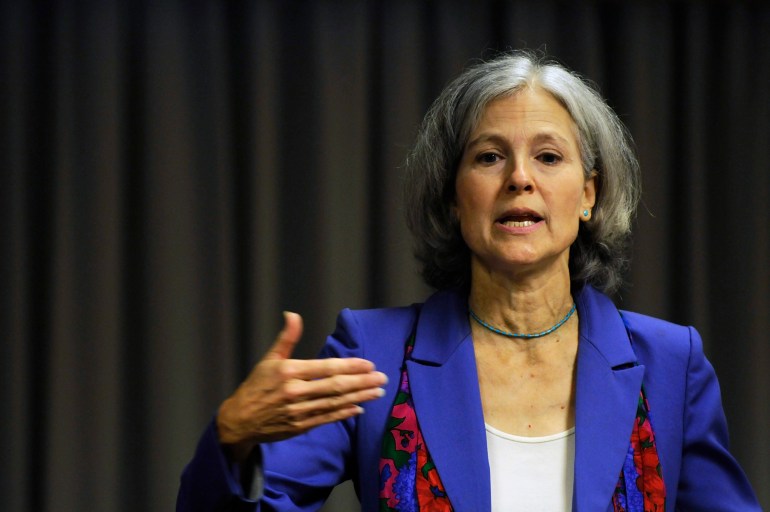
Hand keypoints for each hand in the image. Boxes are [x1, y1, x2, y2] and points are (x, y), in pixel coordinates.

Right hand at [216, 312, 387, 460]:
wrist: (239, 420)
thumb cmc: (256, 386)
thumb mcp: (269, 358)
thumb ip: (286, 337)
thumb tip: (292, 314)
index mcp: (289, 372)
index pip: (326, 368)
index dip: (350, 366)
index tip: (369, 364)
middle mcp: (295, 392)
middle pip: (335, 386)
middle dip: (362, 382)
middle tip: (383, 378)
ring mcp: (299, 412)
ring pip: (335, 403)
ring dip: (359, 397)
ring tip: (378, 392)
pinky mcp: (300, 427)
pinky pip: (327, 419)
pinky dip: (344, 413)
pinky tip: (360, 408)